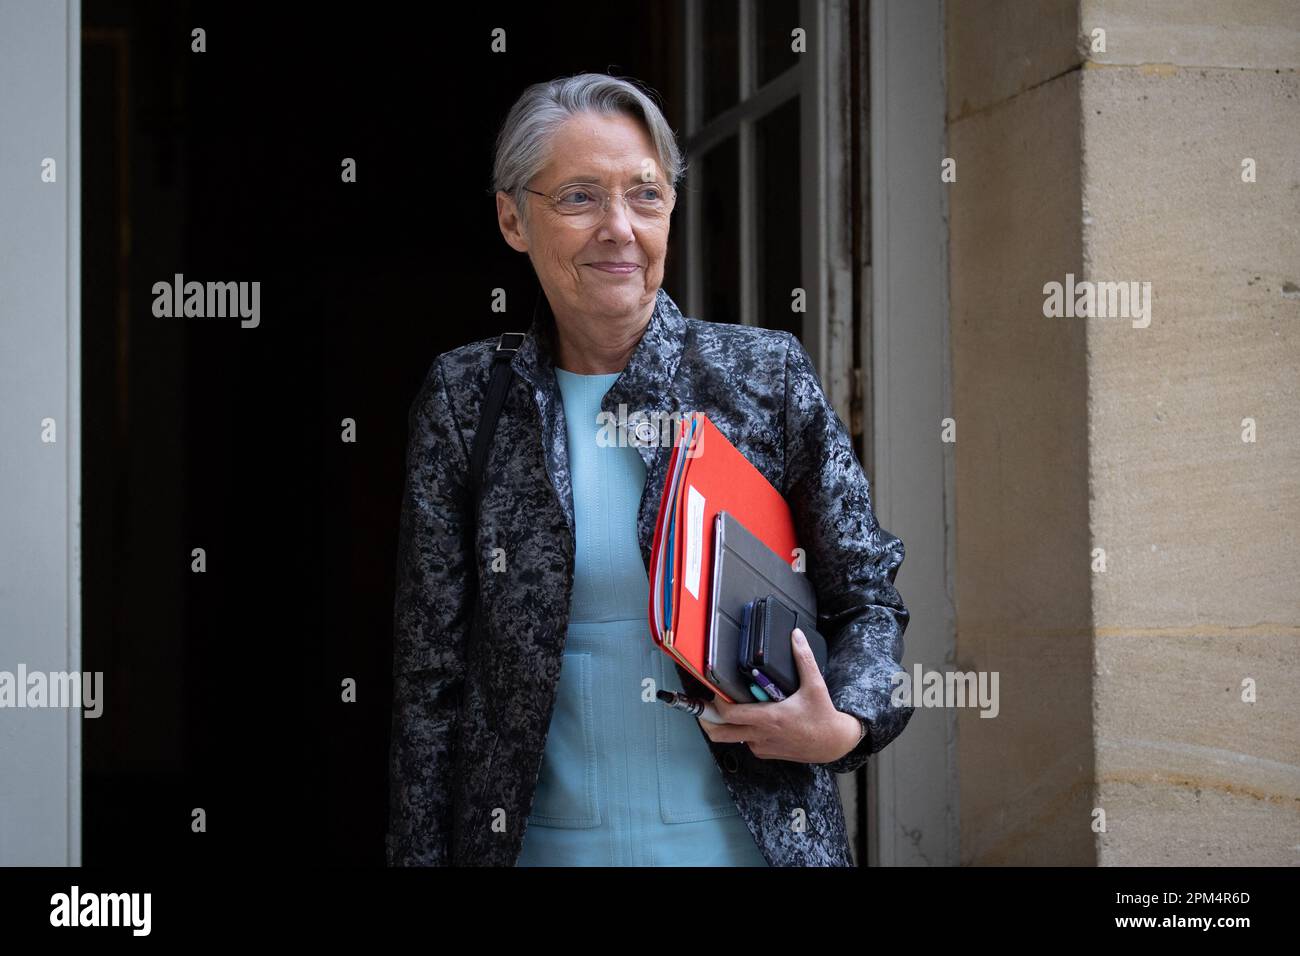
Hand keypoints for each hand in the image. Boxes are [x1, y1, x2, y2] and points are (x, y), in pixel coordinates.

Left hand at [698, 628, 861, 763]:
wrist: (833, 744)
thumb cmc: (823, 716)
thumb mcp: (815, 685)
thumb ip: (803, 659)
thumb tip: (795, 635)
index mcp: (769, 718)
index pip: (730, 714)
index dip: (716, 703)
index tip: (715, 690)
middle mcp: (761, 735)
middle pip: (719, 734)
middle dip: (706, 720)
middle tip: (704, 705)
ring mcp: (761, 746)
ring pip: (732, 738)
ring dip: (725, 724)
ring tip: (727, 707)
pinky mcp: (765, 753)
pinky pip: (745, 743)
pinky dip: (742, 731)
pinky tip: (750, 718)